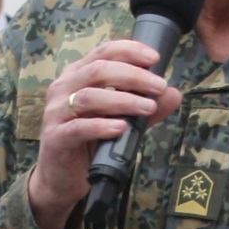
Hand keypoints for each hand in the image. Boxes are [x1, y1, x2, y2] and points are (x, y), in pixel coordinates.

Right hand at [26, 37, 181, 228]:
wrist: (62, 177)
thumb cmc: (89, 142)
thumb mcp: (119, 120)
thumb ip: (144, 107)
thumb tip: (173, 94)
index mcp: (77, 75)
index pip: (103, 52)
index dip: (129, 50)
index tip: (154, 58)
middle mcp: (63, 88)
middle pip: (98, 70)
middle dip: (133, 75)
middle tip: (158, 86)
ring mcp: (56, 112)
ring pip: (89, 97)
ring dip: (123, 100)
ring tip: (148, 107)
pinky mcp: (56, 138)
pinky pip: (79, 128)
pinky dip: (102, 126)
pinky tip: (121, 127)